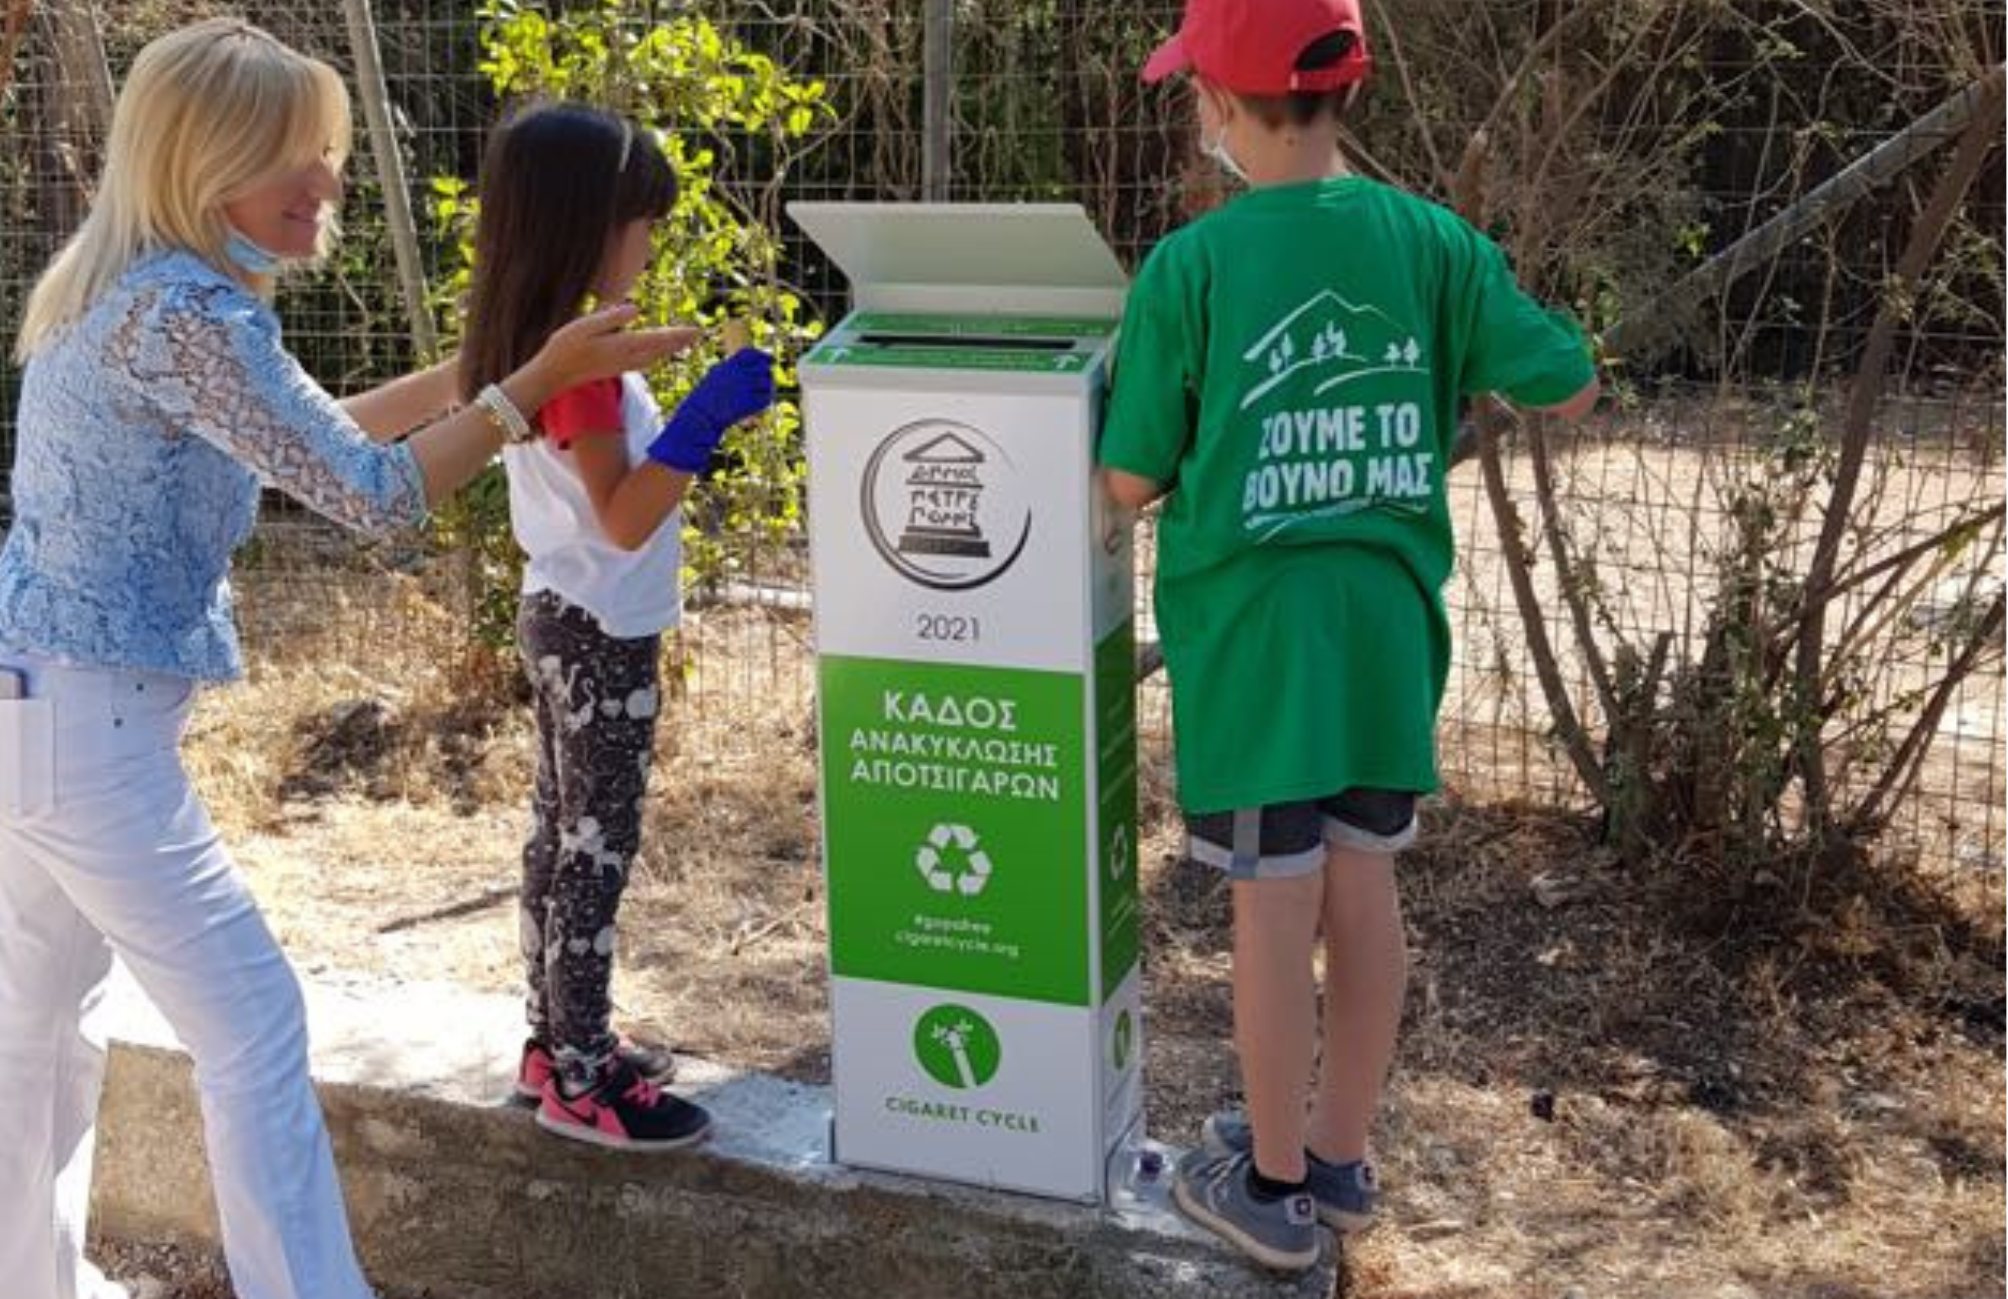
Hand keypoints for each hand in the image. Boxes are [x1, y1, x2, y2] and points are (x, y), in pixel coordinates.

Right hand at [528, 303, 699, 400]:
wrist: (552, 376)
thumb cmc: (564, 347)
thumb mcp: (585, 325)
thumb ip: (611, 317)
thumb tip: (636, 308)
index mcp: (622, 345)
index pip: (657, 338)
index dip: (678, 334)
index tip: (697, 330)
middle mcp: (626, 357)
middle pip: (660, 349)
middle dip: (679, 341)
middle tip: (698, 334)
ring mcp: (621, 365)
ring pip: (654, 356)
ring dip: (669, 349)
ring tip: (683, 342)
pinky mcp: (615, 368)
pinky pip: (643, 361)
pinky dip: (655, 355)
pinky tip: (656, 354)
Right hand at [646, 348, 775, 472]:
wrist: (701, 415)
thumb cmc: (705, 398)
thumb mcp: (715, 377)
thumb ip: (730, 369)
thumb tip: (744, 367)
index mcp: (729, 365)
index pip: (751, 353)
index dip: (762, 356)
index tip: (770, 361)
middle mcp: (738, 374)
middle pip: (762, 367)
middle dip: (766, 373)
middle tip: (766, 381)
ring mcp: (745, 388)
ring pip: (767, 382)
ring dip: (768, 387)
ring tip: (761, 394)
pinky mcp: (749, 403)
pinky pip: (766, 398)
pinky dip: (765, 400)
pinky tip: (760, 404)